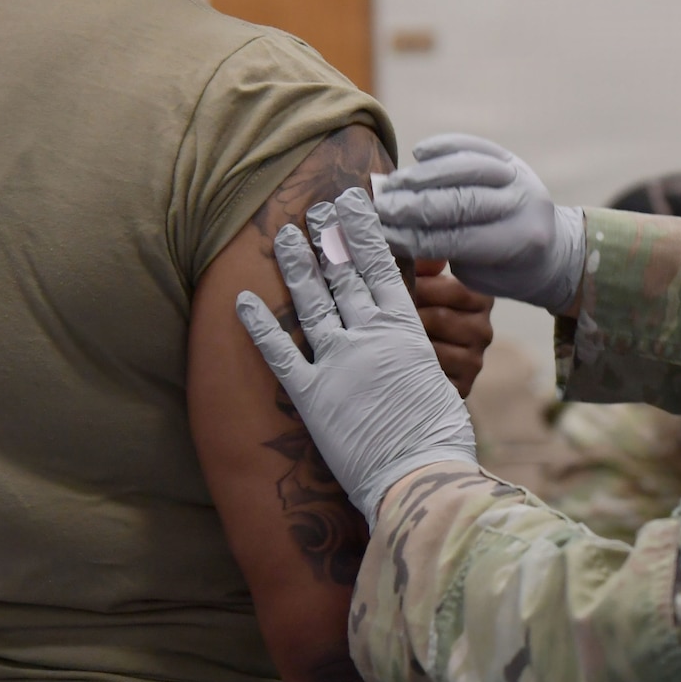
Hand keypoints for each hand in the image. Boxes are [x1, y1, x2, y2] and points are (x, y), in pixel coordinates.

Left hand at [236, 188, 477, 527]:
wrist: (419, 477)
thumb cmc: (439, 440)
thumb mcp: (438, 384)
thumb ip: (419, 359)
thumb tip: (413, 352)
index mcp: (406, 331)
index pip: (382, 268)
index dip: (364, 233)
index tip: (353, 204)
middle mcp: (369, 336)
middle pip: (344, 275)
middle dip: (327, 239)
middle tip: (315, 208)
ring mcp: (338, 362)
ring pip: (312, 302)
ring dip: (295, 266)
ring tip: (281, 236)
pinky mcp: (311, 395)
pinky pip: (278, 353)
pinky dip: (258, 326)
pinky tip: (240, 301)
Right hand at [372, 134, 585, 311]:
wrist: (550, 250)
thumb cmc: (506, 271)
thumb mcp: (479, 273)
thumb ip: (444, 250)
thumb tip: (389, 231)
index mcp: (518, 242)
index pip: (457, 238)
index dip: (416, 236)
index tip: (383, 235)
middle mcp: (523, 203)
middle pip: (460, 200)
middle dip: (415, 205)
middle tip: (381, 208)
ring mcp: (519, 176)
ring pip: (466, 167)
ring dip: (424, 176)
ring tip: (393, 184)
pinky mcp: (510, 157)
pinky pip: (474, 145)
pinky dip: (445, 146)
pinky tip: (419, 153)